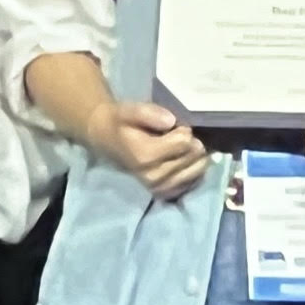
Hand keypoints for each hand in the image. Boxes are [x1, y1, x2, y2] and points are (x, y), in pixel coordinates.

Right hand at [90, 98, 213, 199]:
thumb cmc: (121, 123)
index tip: (173, 126)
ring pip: (197, 170)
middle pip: (193, 156)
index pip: (185, 141)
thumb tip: (172, 121)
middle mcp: (154, 176)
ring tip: (181, 147)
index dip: (183, 129)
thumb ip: (150, 113)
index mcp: (145, 156)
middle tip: (177, 136)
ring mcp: (160, 188)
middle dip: (191, 142)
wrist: (107, 141)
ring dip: (194, 156)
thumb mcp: (130, 110)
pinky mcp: (166, 193)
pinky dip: (194, 169)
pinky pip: (193, 182)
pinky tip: (185, 160)